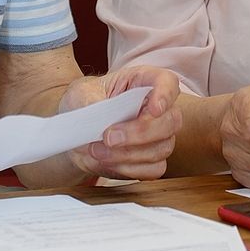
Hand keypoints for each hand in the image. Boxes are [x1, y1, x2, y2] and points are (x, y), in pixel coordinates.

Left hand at [59, 66, 181, 180]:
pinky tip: (110, 161)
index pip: (168, 82)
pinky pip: (154, 168)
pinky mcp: (153, 159)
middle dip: (140, 133)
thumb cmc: (84, 105)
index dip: (165, 95)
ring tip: (97, 150)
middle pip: (171, 121)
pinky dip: (130, 168)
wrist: (78, 135)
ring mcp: (159, 135)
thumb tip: (103, 120)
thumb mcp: (80, 94)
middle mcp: (158, 108)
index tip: (154, 109)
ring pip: (162, 148)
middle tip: (109, 137)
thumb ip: (91, 102)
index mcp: (143, 82)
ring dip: (128, 154)